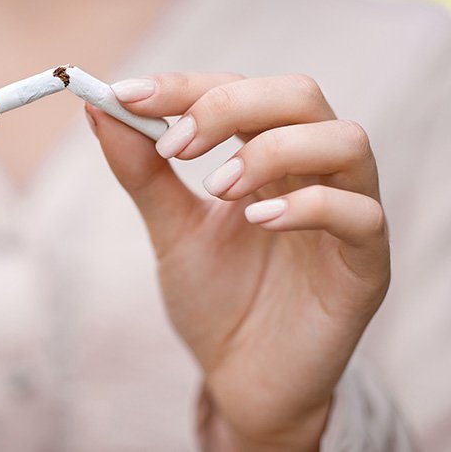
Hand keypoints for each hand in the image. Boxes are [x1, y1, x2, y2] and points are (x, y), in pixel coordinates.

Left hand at [89, 73, 388, 449]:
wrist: (241, 377)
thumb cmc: (214, 298)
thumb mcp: (171, 229)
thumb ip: (142, 172)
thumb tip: (98, 110)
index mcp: (265, 155)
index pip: (237, 89)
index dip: (184, 86)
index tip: (127, 96)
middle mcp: (311, 172)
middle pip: (298, 95)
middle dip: (230, 106)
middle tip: (176, 147)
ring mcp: (345, 214)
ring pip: (343, 140)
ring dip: (273, 150)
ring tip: (218, 188)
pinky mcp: (365, 265)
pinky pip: (360, 213)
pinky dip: (309, 205)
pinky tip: (258, 222)